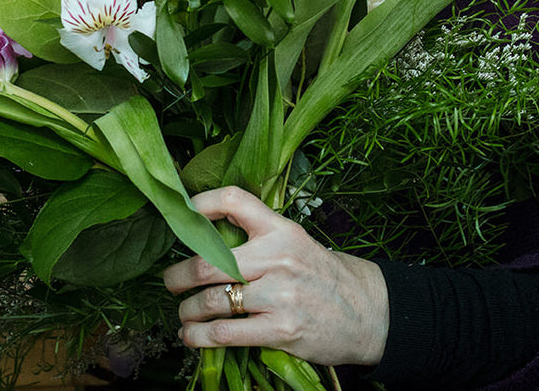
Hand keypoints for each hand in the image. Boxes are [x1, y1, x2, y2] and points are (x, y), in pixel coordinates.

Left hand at [162, 186, 388, 366]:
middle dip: (179, 276)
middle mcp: (279, 257)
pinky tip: (192, 337)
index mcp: (281, 230)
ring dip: (187, 311)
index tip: (180, 216)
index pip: (234, 201)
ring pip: (211, 301)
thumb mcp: (297, 244)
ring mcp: (280, 295)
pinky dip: (199, 337)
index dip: (200, 205)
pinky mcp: (280, 329)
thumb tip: (206, 243)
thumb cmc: (324, 278)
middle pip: (209, 262)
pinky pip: (225, 333)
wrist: (368, 313)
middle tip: (170, 283)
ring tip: (184, 315)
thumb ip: (259, 241)